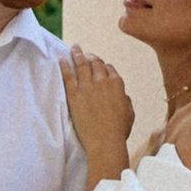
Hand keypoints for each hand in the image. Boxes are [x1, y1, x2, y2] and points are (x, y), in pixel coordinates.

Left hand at [61, 45, 135, 182]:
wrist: (105, 141)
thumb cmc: (118, 131)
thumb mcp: (129, 113)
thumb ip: (125, 100)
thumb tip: (122, 95)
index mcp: (117, 84)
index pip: (109, 69)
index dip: (104, 66)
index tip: (99, 66)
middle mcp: (103, 81)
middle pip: (95, 62)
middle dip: (90, 56)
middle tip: (85, 54)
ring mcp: (87, 86)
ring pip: (81, 64)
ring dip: (77, 54)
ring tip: (74, 48)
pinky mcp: (74, 94)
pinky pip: (68, 75)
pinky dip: (65, 65)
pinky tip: (61, 59)